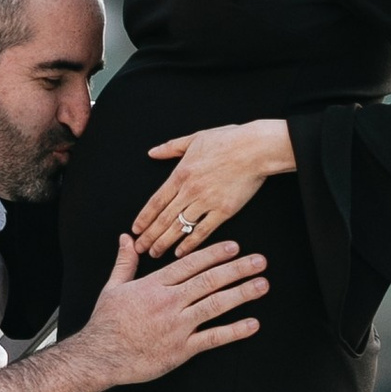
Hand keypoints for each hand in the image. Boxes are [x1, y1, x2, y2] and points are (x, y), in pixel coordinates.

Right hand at [76, 229, 267, 386]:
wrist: (100, 356)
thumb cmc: (106, 323)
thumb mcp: (113, 287)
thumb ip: (125, 262)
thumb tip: (126, 238)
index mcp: (154, 285)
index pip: (190, 264)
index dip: (215, 253)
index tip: (234, 246)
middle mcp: (169, 302)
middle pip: (209, 280)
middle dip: (237, 269)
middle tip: (259, 261)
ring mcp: (177, 326)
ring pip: (215, 305)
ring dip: (242, 293)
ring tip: (262, 284)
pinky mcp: (181, 349)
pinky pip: (212, 338)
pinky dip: (234, 331)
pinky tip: (252, 324)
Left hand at [131, 120, 294, 258]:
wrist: (255, 148)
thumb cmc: (228, 140)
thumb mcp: (195, 138)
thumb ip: (171, 147)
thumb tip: (153, 152)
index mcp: (181, 174)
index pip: (156, 201)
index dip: (144, 218)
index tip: (135, 230)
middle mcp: (190, 190)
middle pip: (164, 218)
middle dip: (149, 236)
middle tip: (140, 248)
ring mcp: (206, 202)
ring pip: (180, 227)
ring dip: (165, 242)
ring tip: (155, 253)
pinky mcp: (223, 211)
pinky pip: (202, 231)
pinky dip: (190, 244)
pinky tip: (181, 252)